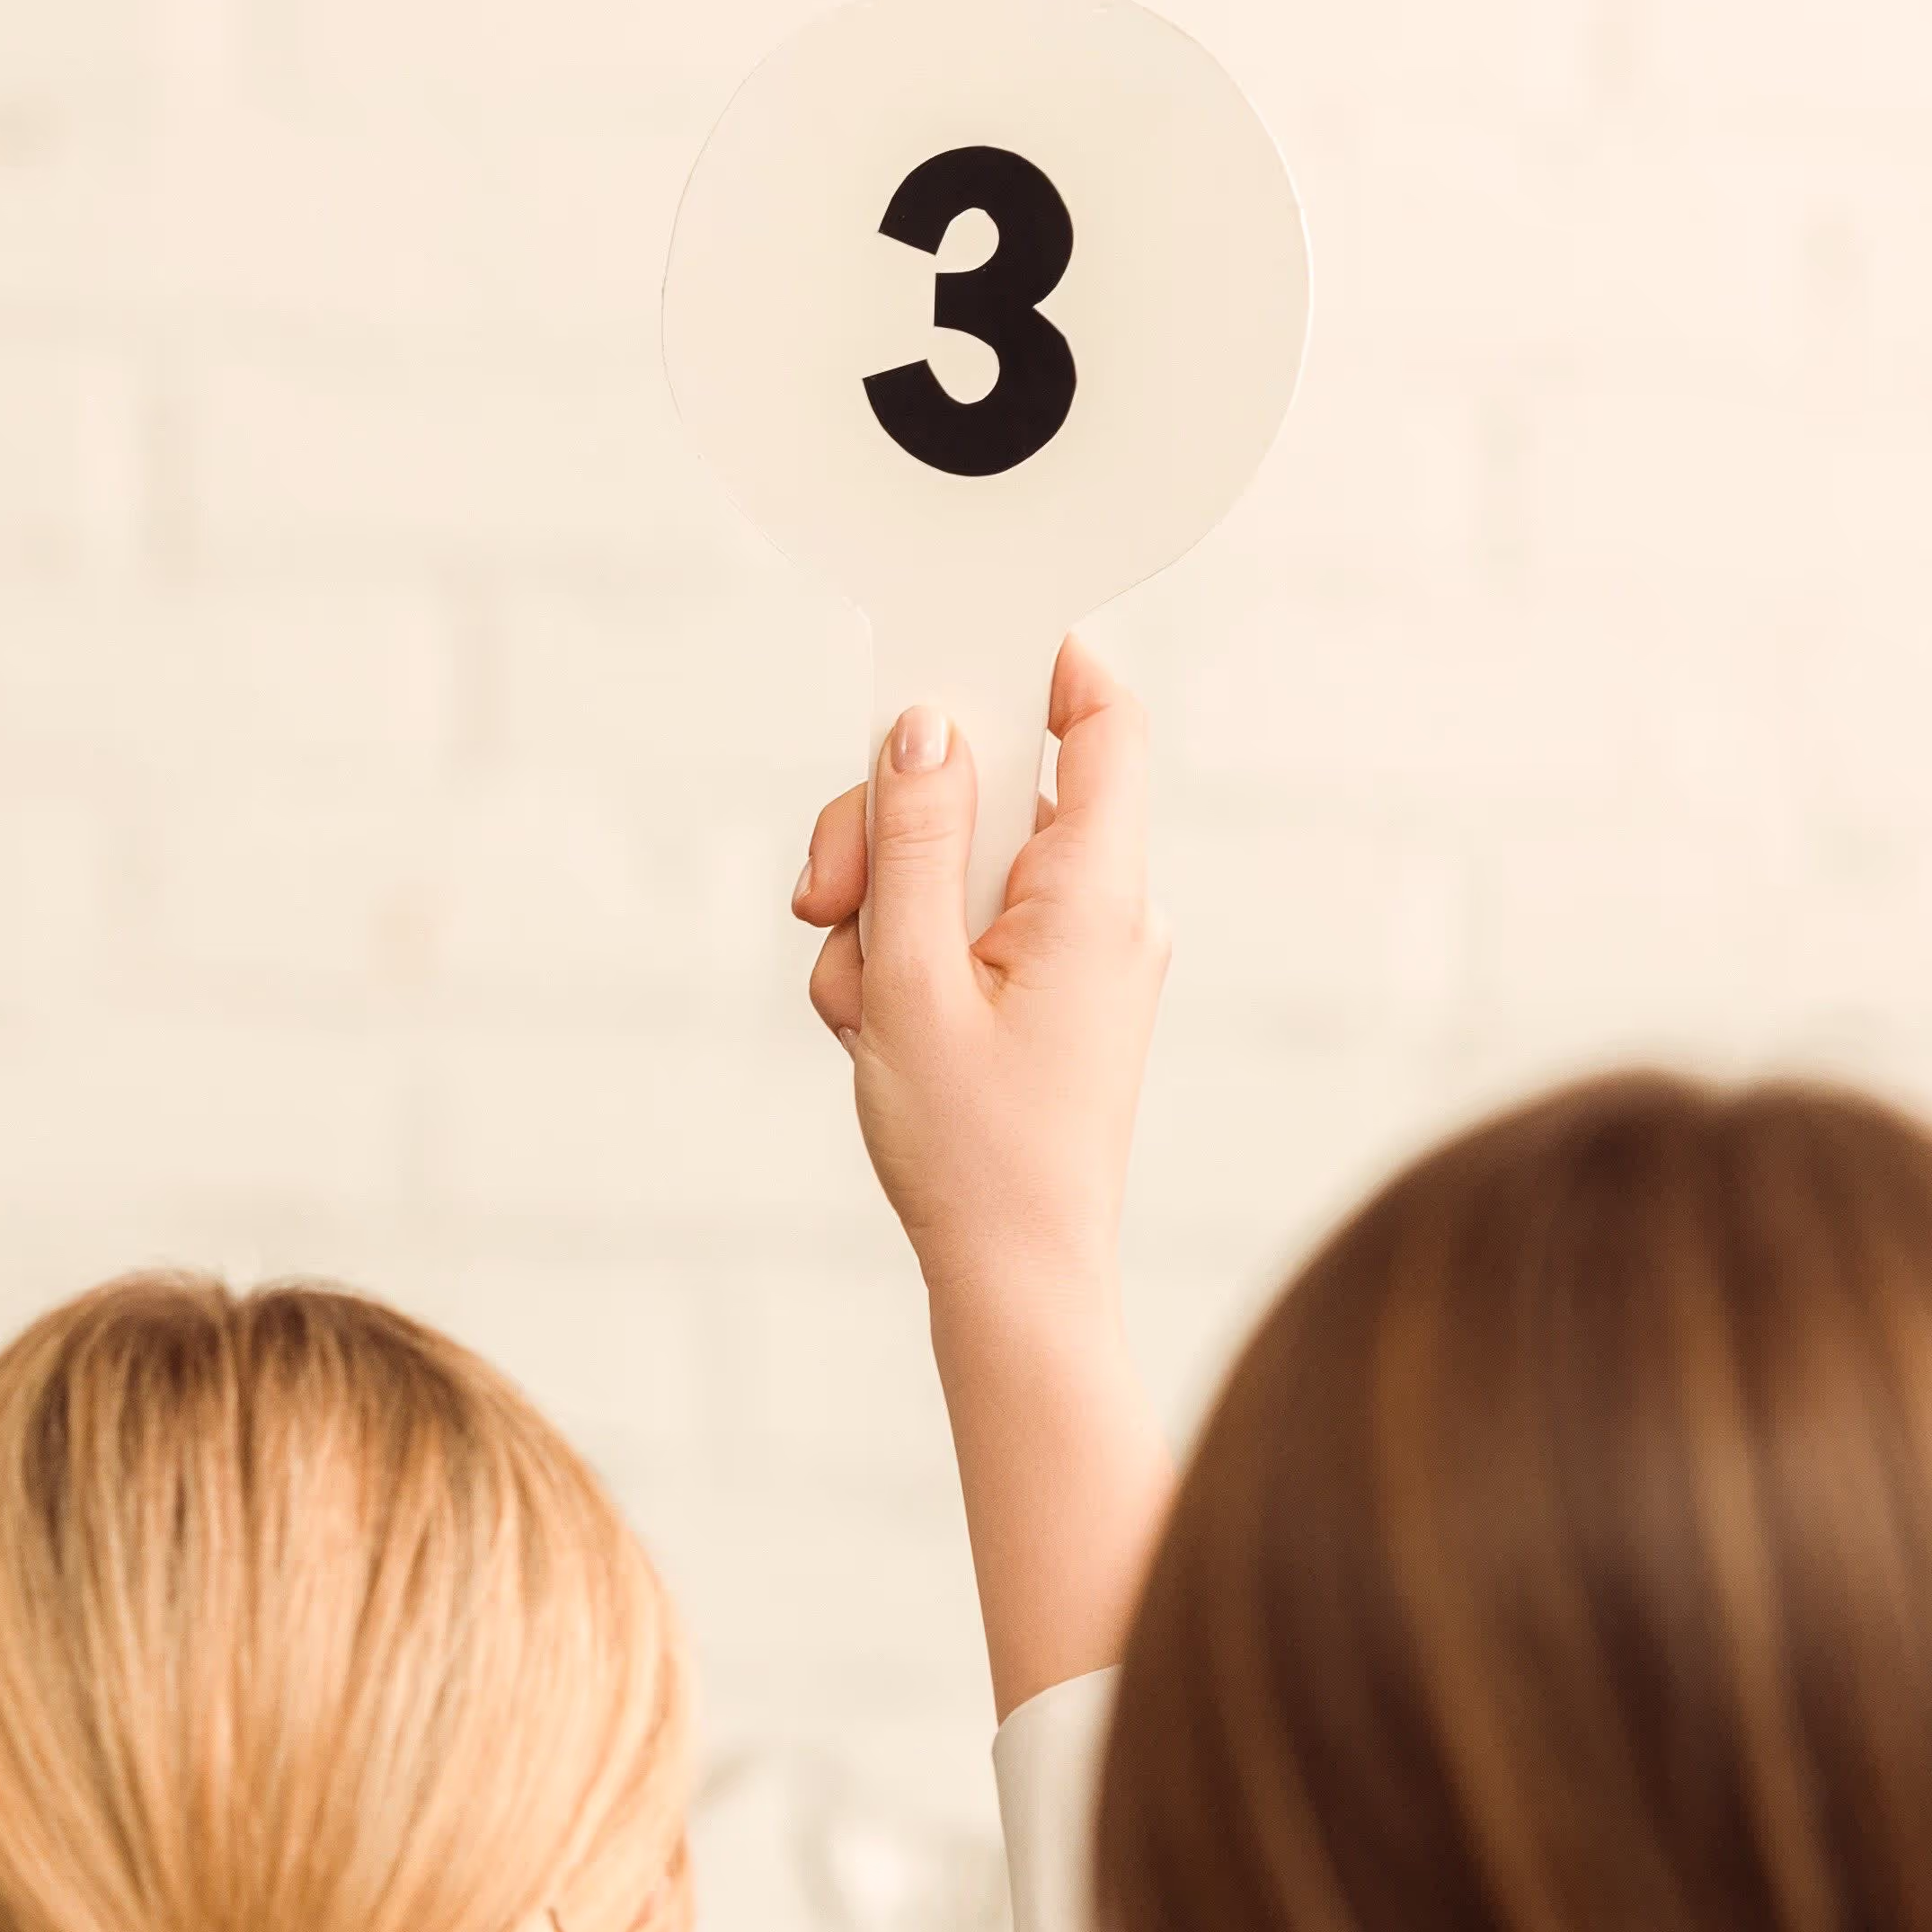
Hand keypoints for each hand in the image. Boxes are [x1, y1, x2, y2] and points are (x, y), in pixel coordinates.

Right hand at [792, 638, 1163, 1316]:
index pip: (1103, 721)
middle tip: (826, 898)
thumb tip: (924, 729)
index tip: (957, 652)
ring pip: (960, 866)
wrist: (1016, 1279)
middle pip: (993, 793)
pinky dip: (904, 962)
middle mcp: (1106, 909)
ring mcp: (1080, 953)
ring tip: (857, 1005)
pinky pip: (965, 931)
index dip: (1041, 664)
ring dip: (883, 913)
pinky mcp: (1049, 994)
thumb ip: (918, 841)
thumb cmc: (974, 1149)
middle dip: (891, 828)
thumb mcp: (912, 980)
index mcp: (1096, 892)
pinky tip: (876, 1030)